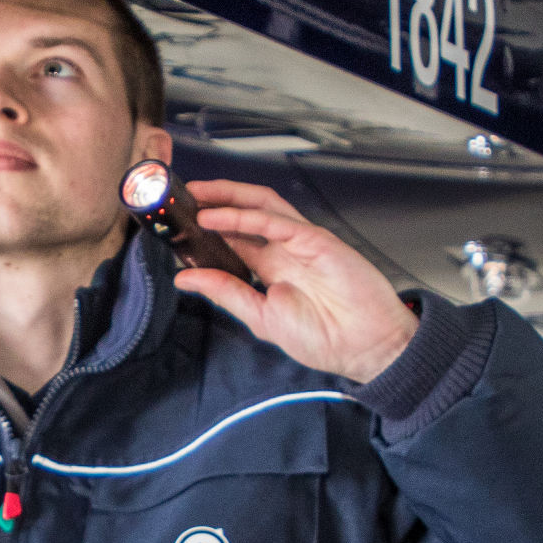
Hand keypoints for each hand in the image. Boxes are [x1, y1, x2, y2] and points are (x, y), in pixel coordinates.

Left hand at [173, 180, 418, 383]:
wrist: (365, 347)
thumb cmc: (324, 337)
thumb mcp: (260, 316)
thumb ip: (224, 292)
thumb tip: (185, 277)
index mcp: (273, 269)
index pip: (235, 239)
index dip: (207, 229)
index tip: (178, 225)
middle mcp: (286, 250)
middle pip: (246, 213)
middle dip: (214, 201)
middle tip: (182, 198)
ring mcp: (301, 242)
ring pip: (261, 206)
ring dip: (227, 196)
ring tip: (196, 195)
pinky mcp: (316, 240)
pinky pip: (276, 221)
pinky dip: (244, 216)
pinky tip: (217, 217)